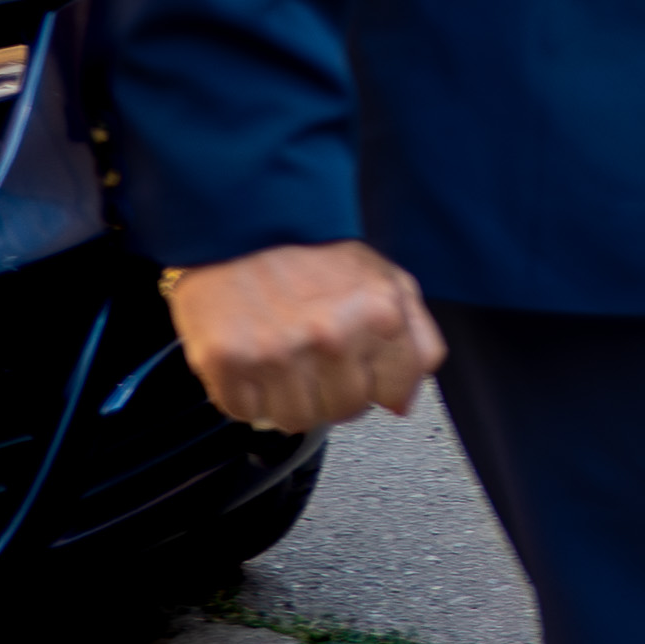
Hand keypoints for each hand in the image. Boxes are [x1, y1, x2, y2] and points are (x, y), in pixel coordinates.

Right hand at [159, 240, 443, 434]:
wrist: (243, 224)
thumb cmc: (316, 252)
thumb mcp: (389, 281)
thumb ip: (416, 340)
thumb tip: (404, 400)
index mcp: (380, 317)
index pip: (395, 394)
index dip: (376, 385)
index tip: (360, 370)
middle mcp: (332, 338)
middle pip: (344, 411)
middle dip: (332, 392)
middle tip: (315, 360)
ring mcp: (278, 354)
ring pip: (295, 419)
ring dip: (288, 398)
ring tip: (282, 359)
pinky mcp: (228, 362)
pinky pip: (244, 412)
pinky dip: (246, 395)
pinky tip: (251, 360)